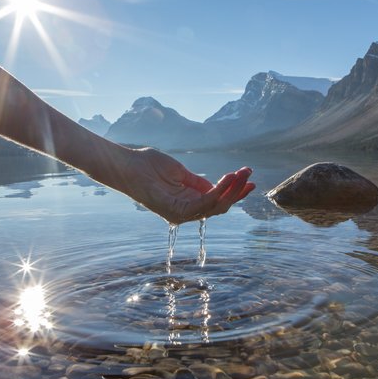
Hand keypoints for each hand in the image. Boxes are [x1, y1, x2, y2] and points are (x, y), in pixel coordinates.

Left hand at [121, 148, 254, 223]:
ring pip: (215, 207)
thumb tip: (218, 187)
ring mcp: (180, 213)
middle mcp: (186, 211)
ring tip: (241, 174)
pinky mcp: (175, 211)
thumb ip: (198, 182)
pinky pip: (203, 204)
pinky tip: (228, 178)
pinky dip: (218, 192)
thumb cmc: (149, 166)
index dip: (234, 192)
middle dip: (237, 191)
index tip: (249, 179)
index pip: (217, 202)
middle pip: (220, 207)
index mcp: (188, 202)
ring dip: (231, 190)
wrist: (128, 164)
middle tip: (249, 174)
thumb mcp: (181, 173)